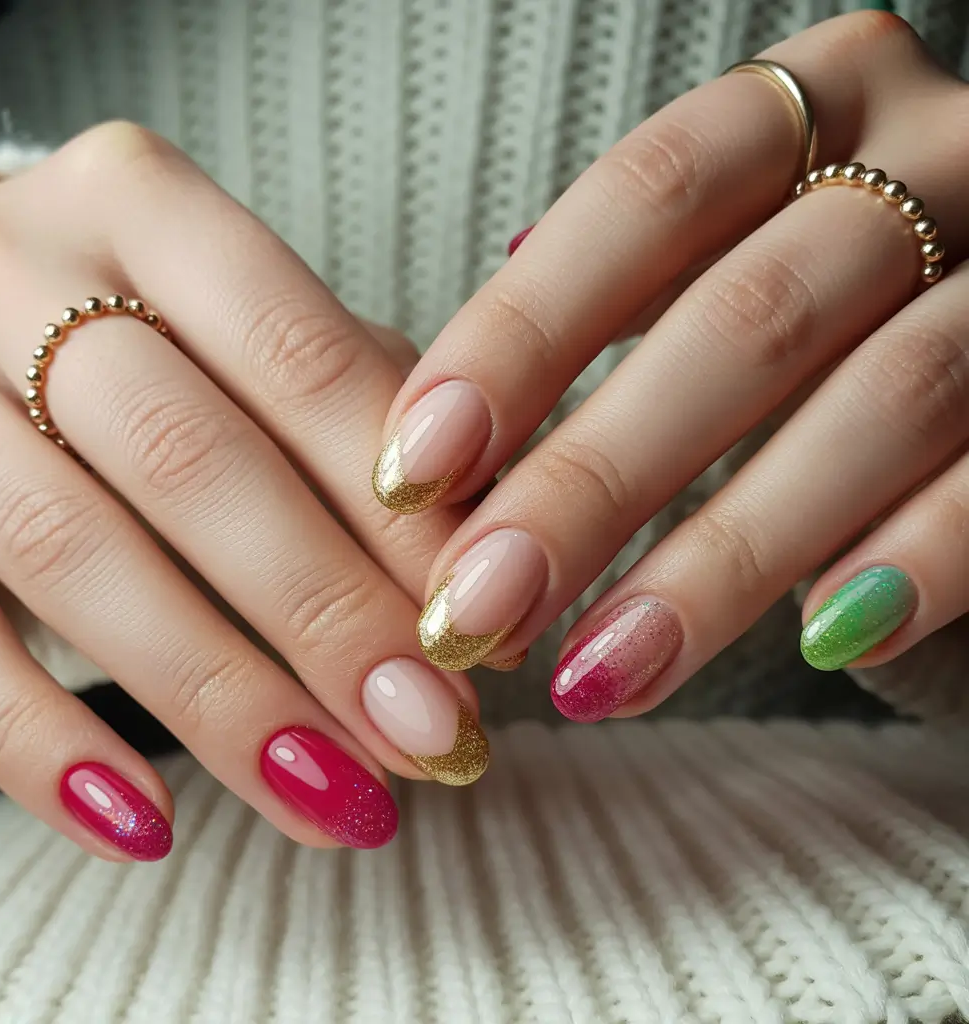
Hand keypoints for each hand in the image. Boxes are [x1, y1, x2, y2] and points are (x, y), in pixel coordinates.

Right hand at [0, 121, 487, 860]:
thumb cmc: (161, 327)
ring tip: (337, 799)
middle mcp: (15, 272)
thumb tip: (490, 563)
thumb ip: (372, 412)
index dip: (400, 508)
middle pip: (193, 464)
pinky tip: (143, 827)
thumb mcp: (263, 326)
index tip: (485, 627)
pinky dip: (42, 744)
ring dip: (222, 703)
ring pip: (75, 560)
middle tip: (434, 734)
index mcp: (146, 206)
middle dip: (330, 618)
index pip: (301, 358)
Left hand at [373, 12, 968, 717]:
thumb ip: (619, 309)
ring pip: (883, 401)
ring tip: (599, 673)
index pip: (648, 194)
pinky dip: (912, 565)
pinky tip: (814, 643)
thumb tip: (455, 397)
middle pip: (748, 317)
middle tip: (478, 608)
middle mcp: (943, 154)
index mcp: (823, 101)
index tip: (413, 468)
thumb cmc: (828, 329)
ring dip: (721, 559)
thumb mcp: (721, 277)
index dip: (520, 335)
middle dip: (595, 480)